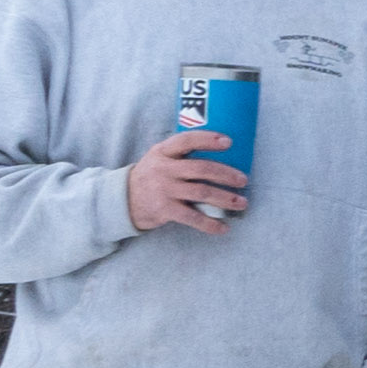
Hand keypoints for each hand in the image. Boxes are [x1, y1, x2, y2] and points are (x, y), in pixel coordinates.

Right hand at [123, 127, 245, 233]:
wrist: (123, 200)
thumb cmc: (151, 176)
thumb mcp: (159, 157)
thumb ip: (181, 153)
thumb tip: (221, 153)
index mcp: (163, 151)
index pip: (186, 140)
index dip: (208, 140)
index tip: (229, 142)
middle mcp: (164, 169)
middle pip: (201, 168)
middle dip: (226, 174)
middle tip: (243, 180)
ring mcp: (164, 190)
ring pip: (201, 192)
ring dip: (225, 199)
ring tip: (242, 203)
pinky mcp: (164, 210)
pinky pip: (192, 217)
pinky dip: (210, 224)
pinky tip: (223, 227)